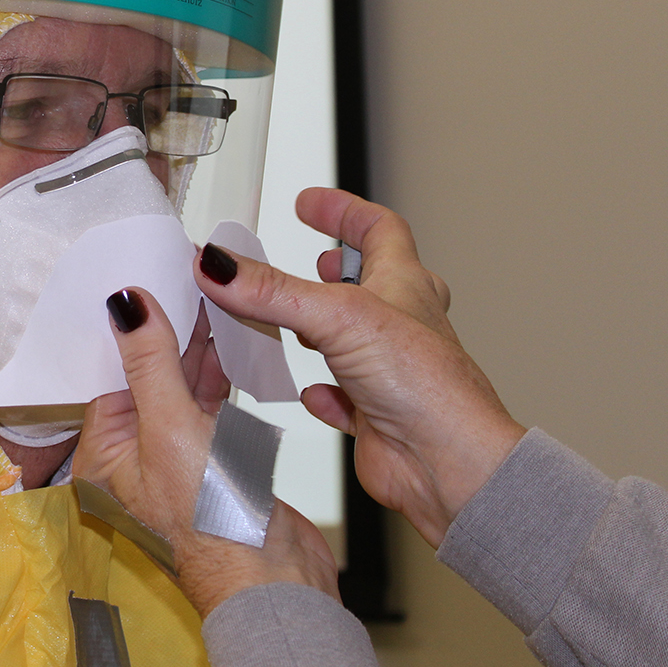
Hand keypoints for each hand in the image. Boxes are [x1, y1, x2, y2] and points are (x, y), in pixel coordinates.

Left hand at [75, 288, 339, 616]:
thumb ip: (149, 362)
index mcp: (102, 456)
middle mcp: (132, 459)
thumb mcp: (170, 427)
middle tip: (181, 281)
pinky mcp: (215, 463)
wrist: (275, 579)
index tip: (142, 283)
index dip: (126, 331)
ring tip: (209, 299)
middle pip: (144, 379)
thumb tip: (124, 305)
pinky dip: (218, 375)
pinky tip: (229, 341)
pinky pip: (209, 406)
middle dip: (164, 333)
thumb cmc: (212, 521)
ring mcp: (175, 461)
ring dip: (195, 349)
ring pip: (179, 389)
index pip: (107, 376)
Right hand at [196, 188, 526, 547]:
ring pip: (353, 341)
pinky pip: (345, 399)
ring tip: (290, 321)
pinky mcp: (376, 417)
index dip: (343, 210)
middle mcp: (400, 326)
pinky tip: (308, 394)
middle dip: (339, 268)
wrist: (450, 465)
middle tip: (310, 259)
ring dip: (322, 329)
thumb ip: (272, 291)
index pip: (379, 229)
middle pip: (373, 282)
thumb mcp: (338, 318)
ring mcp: (389, 372)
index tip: (308, 202)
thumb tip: (217, 263)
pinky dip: (322, 393)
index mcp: (403, 287)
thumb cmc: (426, 386)